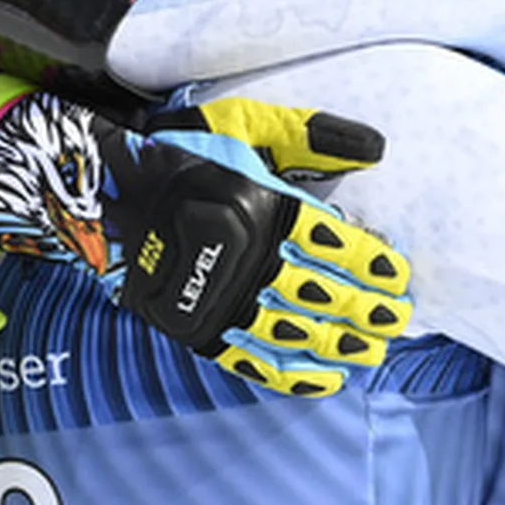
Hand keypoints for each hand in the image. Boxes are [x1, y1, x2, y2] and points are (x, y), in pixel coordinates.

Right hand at [0, 92, 414, 397]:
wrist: (107, 192)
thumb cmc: (184, 153)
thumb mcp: (246, 125)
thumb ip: (309, 135)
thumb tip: (376, 149)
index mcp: (265, 208)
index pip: (335, 245)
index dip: (371, 263)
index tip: (397, 275)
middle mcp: (247, 259)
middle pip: (322, 295)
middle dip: (365, 310)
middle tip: (396, 319)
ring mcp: (222, 299)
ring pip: (294, 334)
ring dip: (339, 345)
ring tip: (371, 351)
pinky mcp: (199, 327)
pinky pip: (253, 361)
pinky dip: (292, 375)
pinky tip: (325, 378)